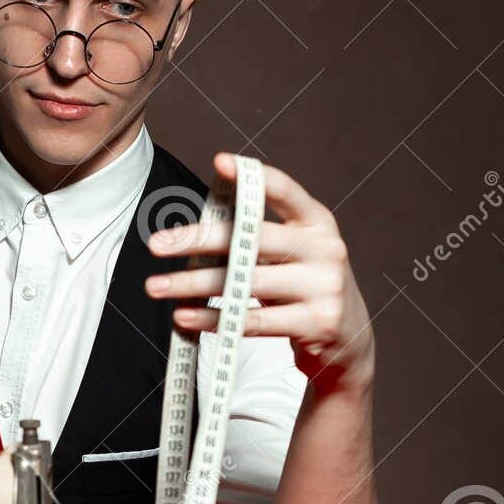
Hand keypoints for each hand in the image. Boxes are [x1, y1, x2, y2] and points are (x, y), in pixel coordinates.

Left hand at [144, 153, 375, 388]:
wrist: (347, 342)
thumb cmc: (304, 287)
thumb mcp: (295, 253)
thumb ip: (259, 237)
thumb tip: (193, 229)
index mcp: (318, 222)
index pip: (285, 191)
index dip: (253, 176)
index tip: (219, 162)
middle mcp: (325, 249)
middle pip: (253, 238)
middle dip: (199, 240)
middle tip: (157, 244)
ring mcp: (323, 287)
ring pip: (246, 282)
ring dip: (193, 284)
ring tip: (157, 286)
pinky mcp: (315, 323)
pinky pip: (252, 320)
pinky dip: (212, 319)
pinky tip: (183, 316)